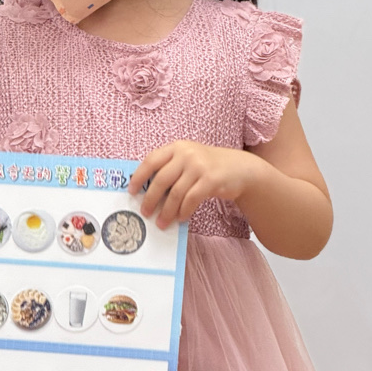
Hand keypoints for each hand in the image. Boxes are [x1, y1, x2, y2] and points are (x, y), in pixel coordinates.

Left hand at [129, 141, 260, 229]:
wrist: (240, 169)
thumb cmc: (208, 167)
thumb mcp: (188, 160)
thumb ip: (170, 168)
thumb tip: (146, 191)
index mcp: (177, 147)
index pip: (151, 160)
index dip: (139, 177)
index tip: (131, 191)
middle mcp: (186, 154)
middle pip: (161, 179)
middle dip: (150, 199)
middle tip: (144, 213)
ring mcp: (199, 166)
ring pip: (175, 193)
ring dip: (166, 211)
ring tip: (162, 222)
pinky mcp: (211, 180)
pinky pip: (191, 200)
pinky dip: (183, 211)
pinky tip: (180, 218)